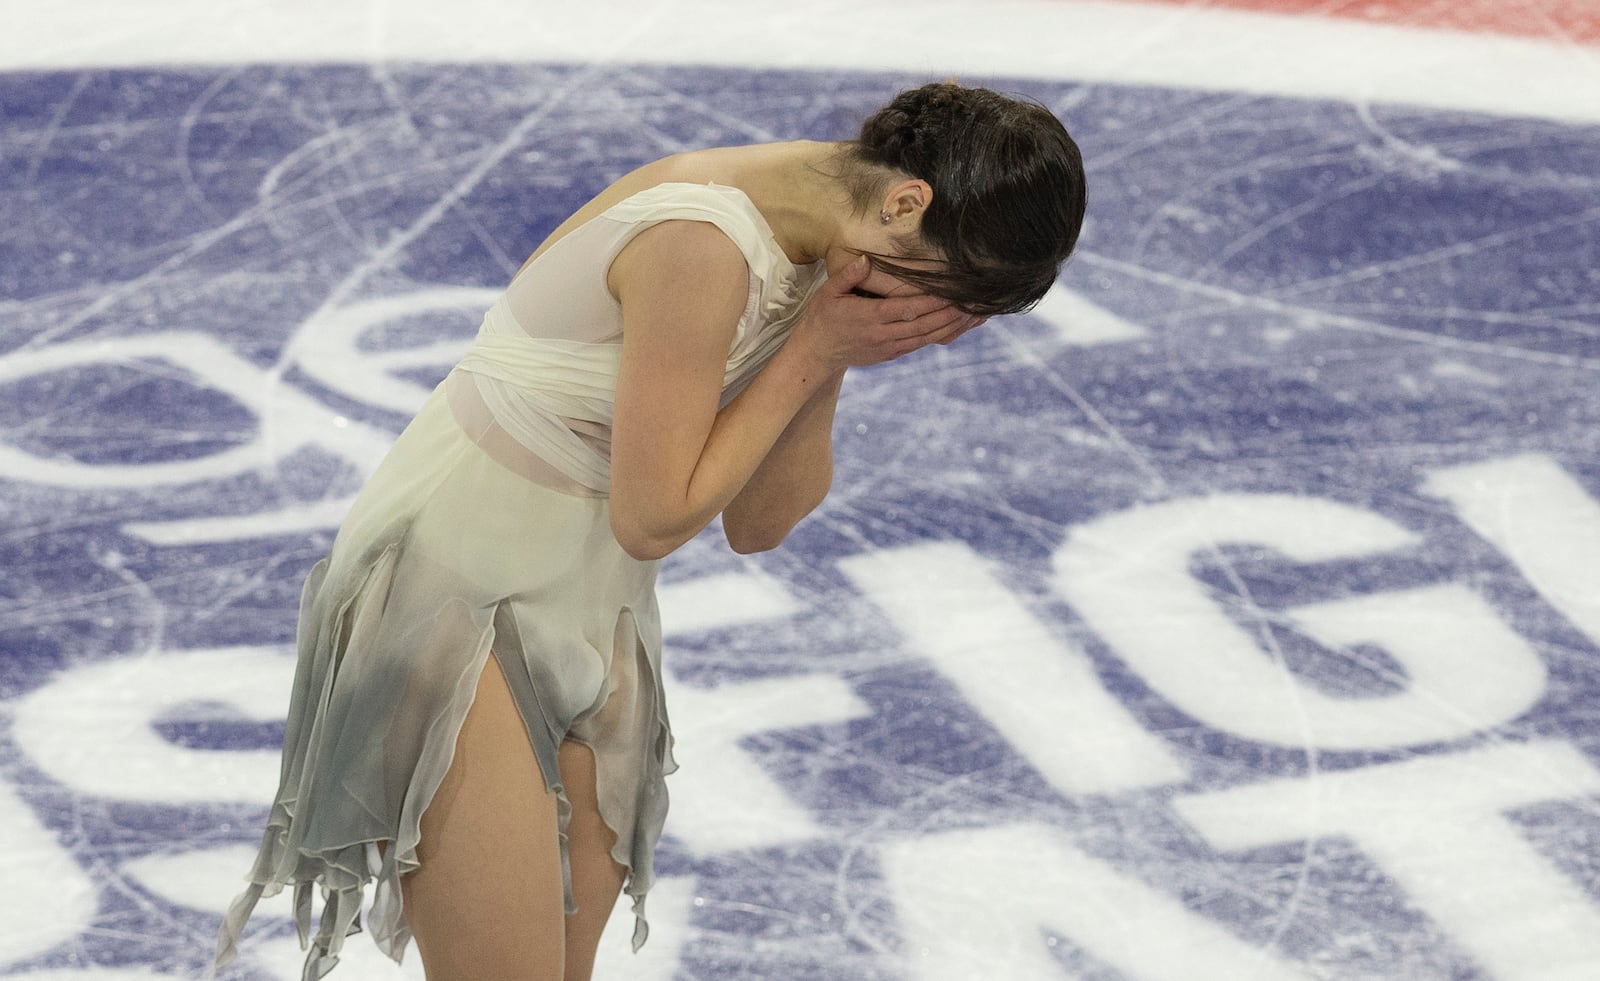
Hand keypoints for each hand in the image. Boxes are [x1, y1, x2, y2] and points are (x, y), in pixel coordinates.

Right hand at [790, 256, 984, 370]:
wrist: (817, 352)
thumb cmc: (824, 317)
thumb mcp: (828, 292)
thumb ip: (849, 276)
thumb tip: (865, 259)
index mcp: (869, 316)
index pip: (906, 308)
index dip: (931, 301)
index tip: (952, 292)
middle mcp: (882, 334)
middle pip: (922, 324)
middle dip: (950, 314)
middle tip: (974, 303)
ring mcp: (888, 347)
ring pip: (925, 337)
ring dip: (950, 327)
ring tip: (974, 316)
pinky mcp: (892, 354)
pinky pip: (920, 344)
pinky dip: (940, 336)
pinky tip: (956, 327)